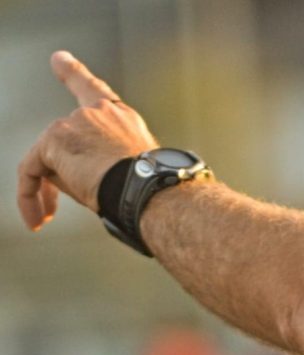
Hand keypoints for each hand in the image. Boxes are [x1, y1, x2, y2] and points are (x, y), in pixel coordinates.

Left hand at [16, 51, 157, 230]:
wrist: (149, 190)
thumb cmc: (148, 190)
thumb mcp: (123, 172)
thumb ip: (89, 164)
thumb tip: (53, 175)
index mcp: (122, 119)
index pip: (93, 91)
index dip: (73, 73)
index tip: (59, 59)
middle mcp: (97, 113)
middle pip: (63, 140)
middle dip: (58, 177)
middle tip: (52, 211)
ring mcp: (75, 123)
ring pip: (46, 158)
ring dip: (44, 192)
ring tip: (47, 219)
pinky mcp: (56, 139)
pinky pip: (31, 170)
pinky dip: (28, 196)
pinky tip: (37, 218)